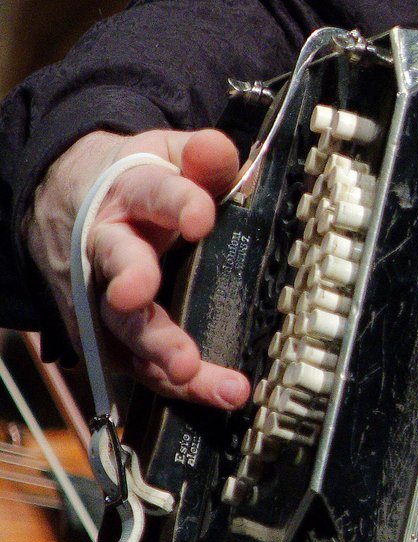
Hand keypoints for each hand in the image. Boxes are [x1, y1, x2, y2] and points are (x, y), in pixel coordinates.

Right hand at [30, 129, 250, 408]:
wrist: (72, 201)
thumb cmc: (139, 183)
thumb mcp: (168, 155)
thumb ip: (201, 158)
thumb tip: (221, 149)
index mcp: (129, 191)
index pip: (154, 192)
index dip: (179, 203)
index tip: (201, 218)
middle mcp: (107, 243)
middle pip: (119, 265)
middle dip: (133, 286)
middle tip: (143, 300)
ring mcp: (98, 290)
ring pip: (120, 323)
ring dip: (154, 350)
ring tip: (188, 370)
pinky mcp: (100, 328)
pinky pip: (132, 359)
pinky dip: (165, 379)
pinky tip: (203, 391)